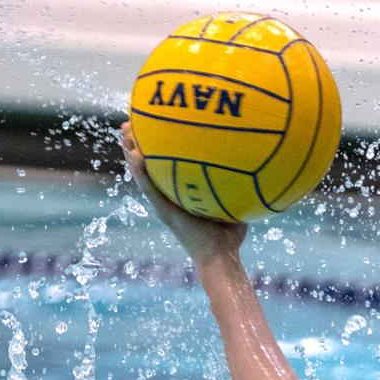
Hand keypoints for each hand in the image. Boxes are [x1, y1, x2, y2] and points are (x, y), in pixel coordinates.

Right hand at [120, 122, 247, 263]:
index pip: (163, 167)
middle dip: (136, 142)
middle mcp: (166, 199)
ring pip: (140, 173)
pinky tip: (135, 154)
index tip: (153, 126)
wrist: (219, 257)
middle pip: (146, 165)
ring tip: (126, 130)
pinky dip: (141, 171)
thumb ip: (236, 187)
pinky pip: (149, 187)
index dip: (155, 147)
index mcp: (178, 196)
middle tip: (131, 121)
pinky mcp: (163, 212)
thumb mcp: (234, 205)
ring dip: (130, 151)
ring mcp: (162, 205)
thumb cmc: (230, 238)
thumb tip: (252, 165)